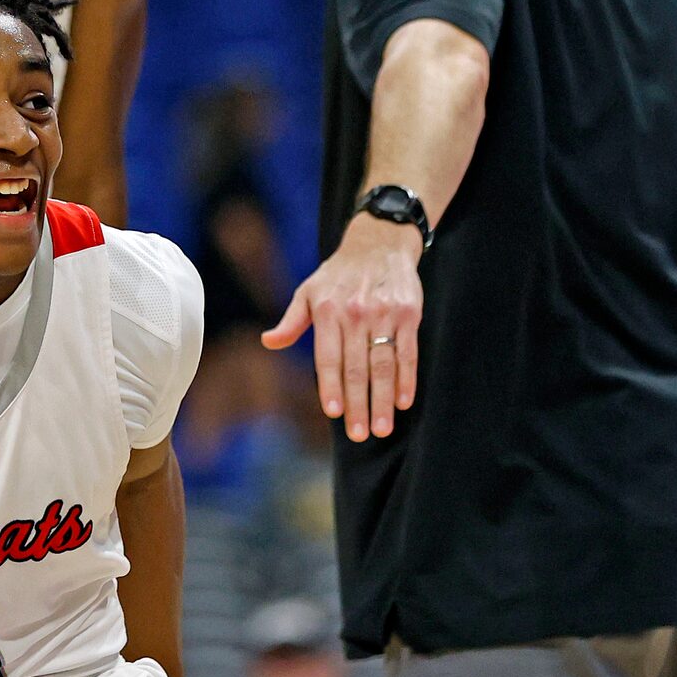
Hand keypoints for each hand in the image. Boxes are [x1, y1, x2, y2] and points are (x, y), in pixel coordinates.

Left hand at [262, 214, 422, 441]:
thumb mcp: (308, 291)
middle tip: (361, 434)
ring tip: (382, 427)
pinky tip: (404, 401)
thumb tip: (268, 342)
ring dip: (384, 399)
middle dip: (359, 404)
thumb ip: (291, 321)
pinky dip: (407, 378)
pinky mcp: (409, 313)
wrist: (379, 242)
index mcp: (328, 311)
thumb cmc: (338, 273)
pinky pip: (407, 352)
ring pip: (383, 364)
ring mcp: (384, 313)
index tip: (334, 413)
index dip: (331, 386)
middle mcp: (355, 313)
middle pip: (357, 367)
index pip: (329, 357)